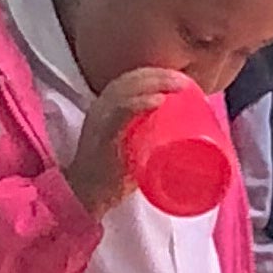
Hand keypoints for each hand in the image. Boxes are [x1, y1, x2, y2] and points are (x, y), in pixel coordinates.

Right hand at [64, 67, 194, 216]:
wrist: (86, 198)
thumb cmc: (112, 176)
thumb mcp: (132, 149)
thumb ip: (150, 139)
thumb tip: (186, 138)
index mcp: (107, 108)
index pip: (131, 80)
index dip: (156, 73)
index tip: (181, 78)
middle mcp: (101, 108)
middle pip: (132, 80)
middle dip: (160, 75)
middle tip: (185, 81)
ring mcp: (100, 121)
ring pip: (127, 90)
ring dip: (155, 83)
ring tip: (179, 85)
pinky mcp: (101, 137)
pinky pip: (118, 113)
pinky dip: (139, 104)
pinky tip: (157, 100)